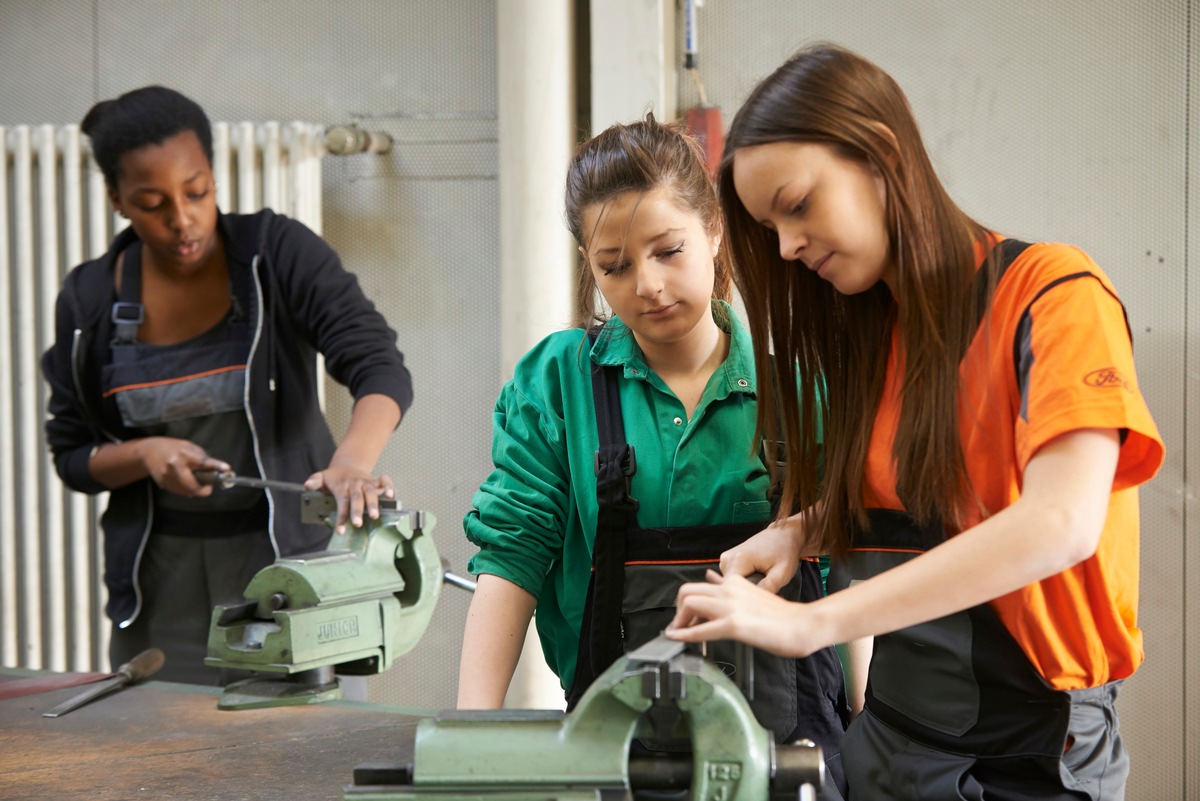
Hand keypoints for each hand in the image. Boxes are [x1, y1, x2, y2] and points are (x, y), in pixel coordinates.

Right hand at [139, 438, 228, 496]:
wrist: (149, 451)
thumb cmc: (173, 448)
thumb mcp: (189, 447)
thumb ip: (202, 458)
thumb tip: (216, 470)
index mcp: (184, 455)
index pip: (202, 462)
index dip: (215, 466)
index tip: (226, 468)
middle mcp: (175, 466)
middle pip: (193, 487)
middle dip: (204, 489)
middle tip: (208, 486)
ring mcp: (167, 477)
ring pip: (187, 492)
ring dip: (194, 489)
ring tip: (192, 479)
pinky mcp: (162, 484)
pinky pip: (179, 492)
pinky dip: (184, 489)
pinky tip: (182, 479)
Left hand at [304, 464, 394, 532]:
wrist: (348, 466)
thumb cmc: (334, 477)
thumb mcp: (321, 477)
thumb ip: (314, 482)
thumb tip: (307, 486)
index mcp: (341, 486)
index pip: (341, 502)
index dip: (341, 517)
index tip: (341, 530)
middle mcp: (355, 484)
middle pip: (356, 498)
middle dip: (357, 511)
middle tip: (358, 524)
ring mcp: (366, 482)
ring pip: (371, 491)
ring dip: (374, 503)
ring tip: (376, 516)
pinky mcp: (375, 481)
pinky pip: (385, 480)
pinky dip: (389, 486)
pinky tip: (391, 495)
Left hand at [666, 570, 824, 658]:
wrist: (803, 624)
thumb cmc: (783, 615)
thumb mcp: (754, 593)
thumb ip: (731, 587)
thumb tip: (712, 577)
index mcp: (734, 582)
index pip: (699, 586)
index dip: (689, 603)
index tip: (687, 617)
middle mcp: (729, 589)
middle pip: (687, 591)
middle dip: (679, 610)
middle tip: (681, 626)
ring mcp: (730, 606)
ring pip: (688, 604)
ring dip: (679, 621)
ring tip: (679, 634)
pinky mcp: (734, 624)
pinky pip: (700, 629)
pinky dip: (684, 635)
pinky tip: (677, 639)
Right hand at [719, 517, 807, 592]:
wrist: (782, 534)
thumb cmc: (785, 552)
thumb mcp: (782, 572)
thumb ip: (768, 587)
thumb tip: (755, 602)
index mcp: (738, 560)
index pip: (733, 590)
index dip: (749, 598)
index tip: (766, 597)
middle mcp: (726, 559)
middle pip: (732, 589)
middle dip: (749, 594)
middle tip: (770, 591)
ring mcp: (724, 560)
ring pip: (731, 586)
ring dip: (747, 588)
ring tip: (764, 583)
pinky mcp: (727, 561)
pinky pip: (732, 579)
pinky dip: (745, 582)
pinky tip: (758, 579)